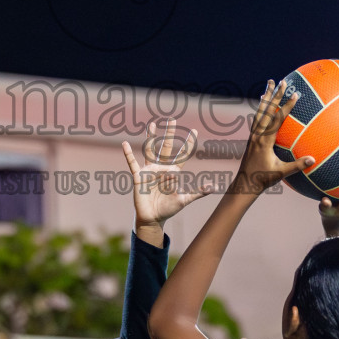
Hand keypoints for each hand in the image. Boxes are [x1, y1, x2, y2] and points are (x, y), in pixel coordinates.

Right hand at [122, 120, 212, 241]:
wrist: (153, 219)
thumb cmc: (168, 209)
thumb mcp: (185, 200)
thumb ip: (198, 193)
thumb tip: (214, 188)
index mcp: (173, 172)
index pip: (182, 155)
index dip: (188, 144)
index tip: (194, 132)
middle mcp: (161, 168)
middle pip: (166, 147)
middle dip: (169, 134)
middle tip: (172, 120)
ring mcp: (149, 171)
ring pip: (150, 150)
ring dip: (151, 137)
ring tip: (152, 124)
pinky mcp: (139, 176)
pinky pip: (132, 163)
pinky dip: (128, 154)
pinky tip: (125, 144)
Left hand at [236, 80, 312, 191]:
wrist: (245, 183)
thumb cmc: (263, 179)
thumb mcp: (281, 173)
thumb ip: (296, 165)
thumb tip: (313, 159)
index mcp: (265, 140)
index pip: (277, 119)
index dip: (287, 106)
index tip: (295, 94)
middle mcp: (257, 134)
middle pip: (267, 110)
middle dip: (275, 94)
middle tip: (282, 80)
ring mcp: (253, 135)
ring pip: (260, 111)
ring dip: (266, 97)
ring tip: (269, 84)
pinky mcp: (252, 137)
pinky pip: (257, 118)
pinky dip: (261, 108)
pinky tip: (264, 103)